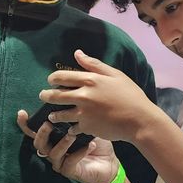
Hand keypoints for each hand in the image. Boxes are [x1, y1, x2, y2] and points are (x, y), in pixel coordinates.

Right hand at [16, 110, 119, 182]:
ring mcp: (60, 163)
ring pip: (52, 153)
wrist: (110, 164)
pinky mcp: (69, 171)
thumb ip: (76, 118)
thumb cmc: (96, 144)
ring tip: (72, 135)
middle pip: (38, 144)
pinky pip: (69, 162)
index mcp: (54, 140)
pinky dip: (79, 153)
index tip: (22, 113)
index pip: (35, 132)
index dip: (25, 124)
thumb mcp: (87, 127)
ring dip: (62, 143)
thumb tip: (72, 101)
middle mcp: (53, 151)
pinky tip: (91, 145)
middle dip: (42, 133)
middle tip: (49, 124)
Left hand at [40, 50, 163, 143]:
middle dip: (46, 95)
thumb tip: (77, 53)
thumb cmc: (131, 95)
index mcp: (90, 80)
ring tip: (53, 115)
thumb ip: (94, 64)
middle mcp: (83, 96)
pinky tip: (71, 129)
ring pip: (60, 114)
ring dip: (54, 114)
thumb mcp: (116, 75)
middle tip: (43, 96)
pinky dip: (71, 128)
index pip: (61, 77)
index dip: (53, 79)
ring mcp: (83, 113)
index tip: (51, 81)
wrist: (139, 120)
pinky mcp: (87, 127)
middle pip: (55, 96)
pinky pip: (72, 128)